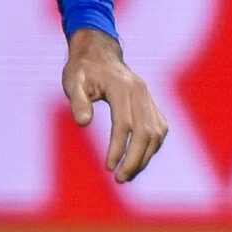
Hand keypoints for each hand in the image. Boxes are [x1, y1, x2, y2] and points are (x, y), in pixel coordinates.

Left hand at [63, 28, 167, 183]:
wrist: (99, 52)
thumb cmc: (83, 69)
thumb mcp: (73, 80)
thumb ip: (77, 101)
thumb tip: (84, 123)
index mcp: (122, 87)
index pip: (125, 124)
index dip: (118, 148)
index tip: (109, 167)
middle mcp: (141, 92)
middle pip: (146, 132)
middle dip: (135, 159)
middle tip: (119, 179)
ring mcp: (149, 98)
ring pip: (156, 134)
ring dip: (145, 158)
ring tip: (127, 175)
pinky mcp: (152, 103)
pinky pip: (159, 129)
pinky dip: (152, 147)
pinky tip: (138, 161)